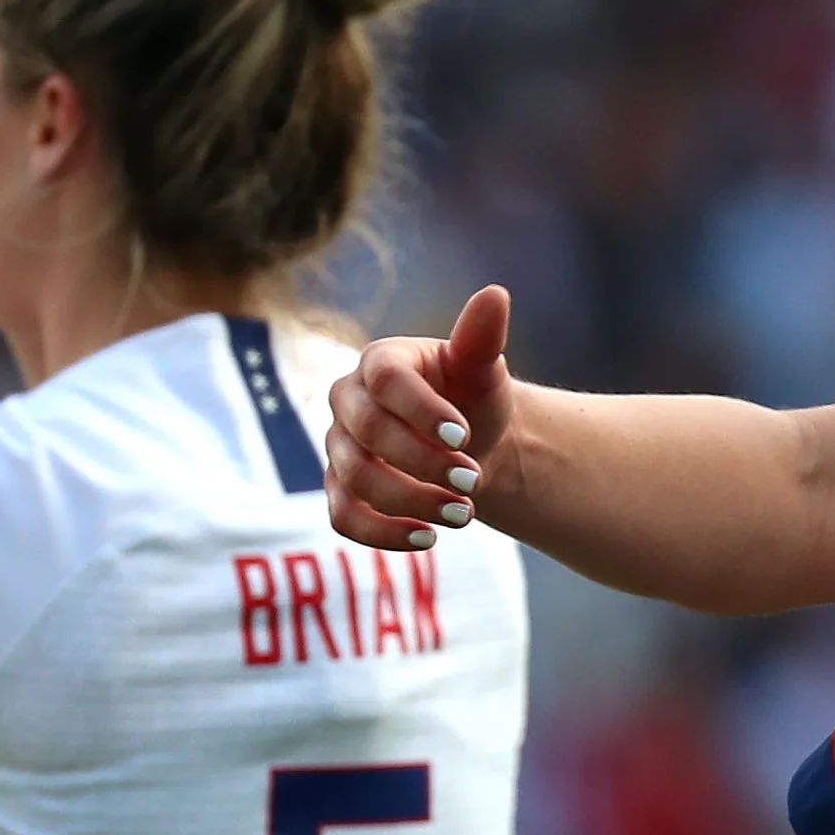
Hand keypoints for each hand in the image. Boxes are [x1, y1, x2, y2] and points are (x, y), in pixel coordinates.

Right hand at [328, 288, 513, 551]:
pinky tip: (428, 539)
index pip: (385, 382)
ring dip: (412, 502)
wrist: (472, 446)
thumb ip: (482, 337)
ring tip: (466, 514)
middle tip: (473, 480)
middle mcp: (348, 402)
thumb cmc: (474, 398)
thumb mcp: (483, 368)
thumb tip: (495, 294)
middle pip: (367, 435)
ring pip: (356, 479)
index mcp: (379, 363)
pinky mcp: (340, 490)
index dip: (421, 411)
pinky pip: (344, 517)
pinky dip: (383, 534)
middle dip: (422, 463)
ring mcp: (338, 448)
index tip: (465, 435)